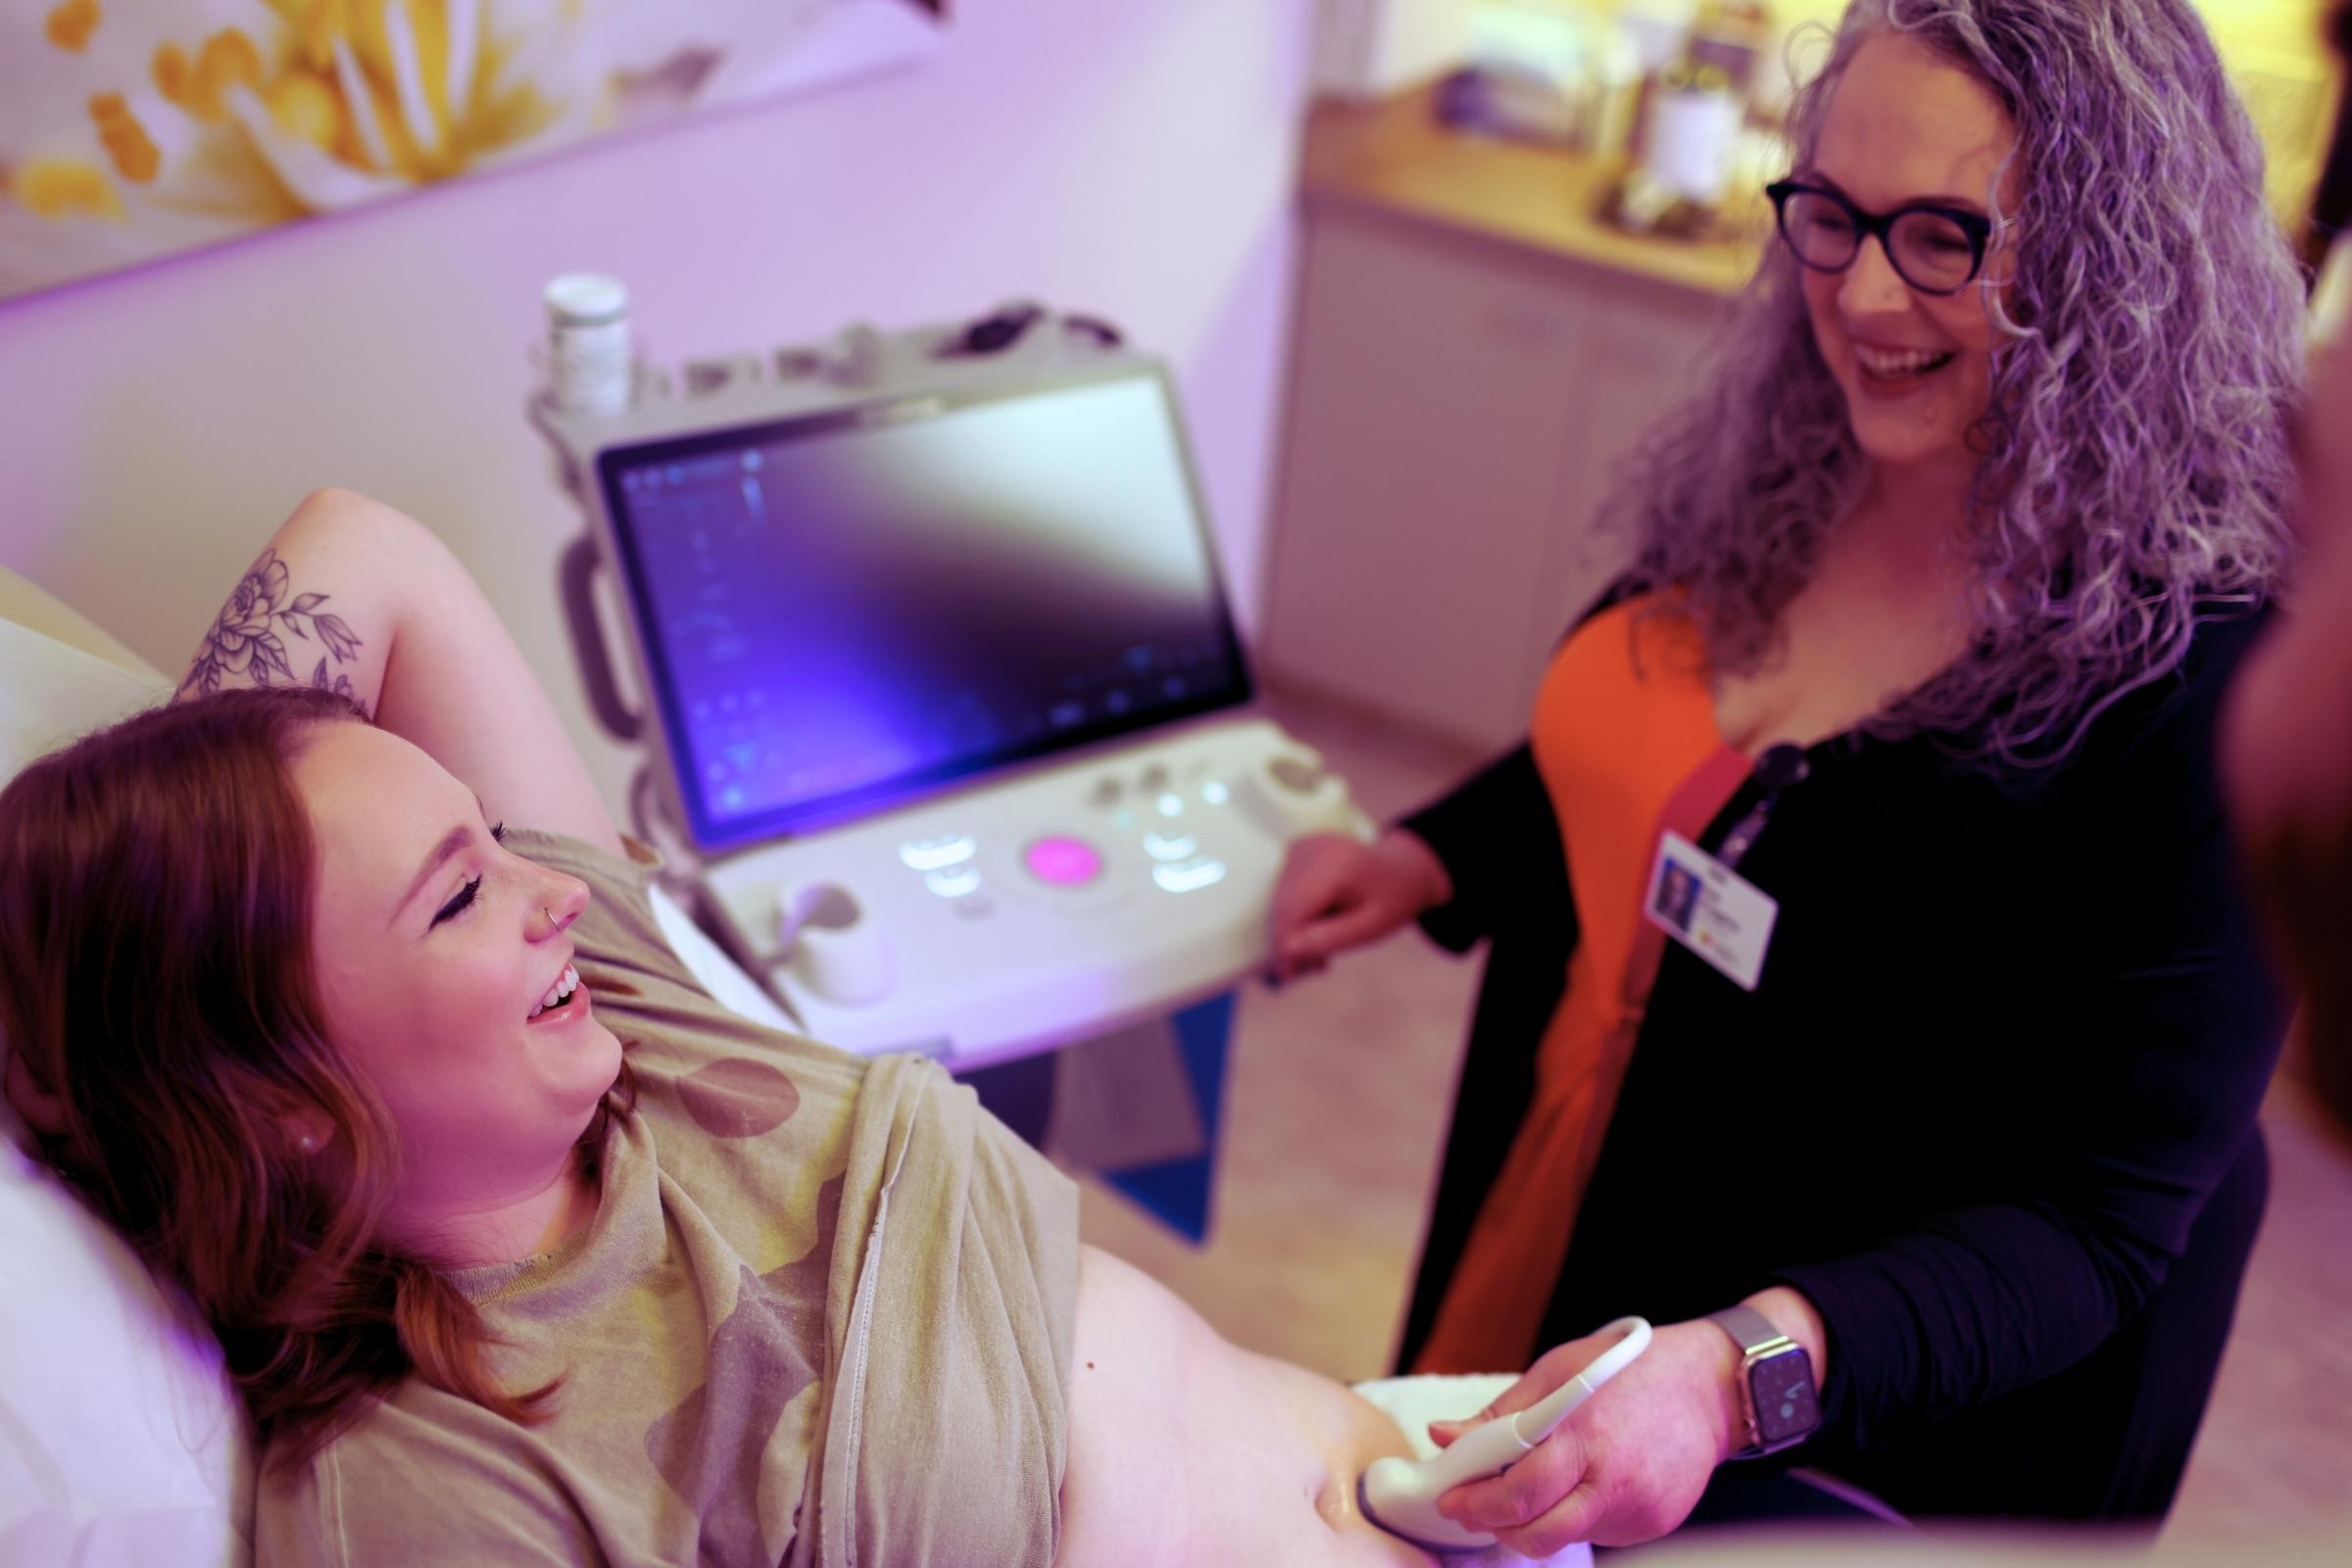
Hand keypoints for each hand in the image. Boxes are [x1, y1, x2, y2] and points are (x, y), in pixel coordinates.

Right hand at [1265, 829, 1450, 980]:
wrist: (1402, 869)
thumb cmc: (1392, 901)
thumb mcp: (1372, 927)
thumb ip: (1332, 937)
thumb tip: (1288, 948)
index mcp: (1337, 864)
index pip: (1295, 909)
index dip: (1285, 945)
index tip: (1286, 975)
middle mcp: (1314, 848)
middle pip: (1283, 905)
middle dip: (1286, 942)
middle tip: (1302, 972)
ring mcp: (1304, 846)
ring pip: (1280, 899)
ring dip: (1289, 931)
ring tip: (1317, 954)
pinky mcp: (1298, 850)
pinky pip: (1284, 889)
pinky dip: (1293, 915)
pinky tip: (1315, 929)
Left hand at [1425, 1321, 1744, 1556]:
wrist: (1708, 1389)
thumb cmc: (1630, 1371)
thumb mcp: (1558, 1372)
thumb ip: (1500, 1413)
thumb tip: (1444, 1435)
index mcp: (1581, 1434)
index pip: (1516, 1490)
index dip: (1475, 1502)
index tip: (1450, 1498)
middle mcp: (1610, 1477)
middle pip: (1536, 1529)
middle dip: (1492, 1523)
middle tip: (1470, 1509)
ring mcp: (1634, 1506)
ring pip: (1563, 1537)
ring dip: (1527, 1527)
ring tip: (1514, 1500)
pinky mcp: (1652, 1522)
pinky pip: (1597, 1532)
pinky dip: (1571, 1517)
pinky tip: (1573, 1488)